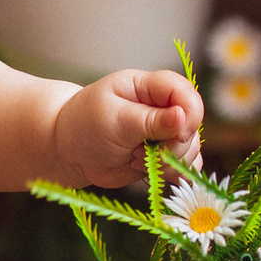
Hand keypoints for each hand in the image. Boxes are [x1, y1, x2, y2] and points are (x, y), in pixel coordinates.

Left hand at [54, 69, 204, 186]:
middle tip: (139, 152)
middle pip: (192, 125)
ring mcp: (165, 132)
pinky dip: (174, 173)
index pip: (185, 92)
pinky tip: (151, 172)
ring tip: (135, 160)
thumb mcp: (114, 120)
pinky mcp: (163, 155)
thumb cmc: (84, 126)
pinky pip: (185, 165)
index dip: (190, 114)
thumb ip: (149, 120)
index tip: (178, 135)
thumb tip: (183, 117)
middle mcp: (161, 107)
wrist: (69, 151)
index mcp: (148, 87)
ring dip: (169, 161)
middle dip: (174, 146)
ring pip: (191, 148)